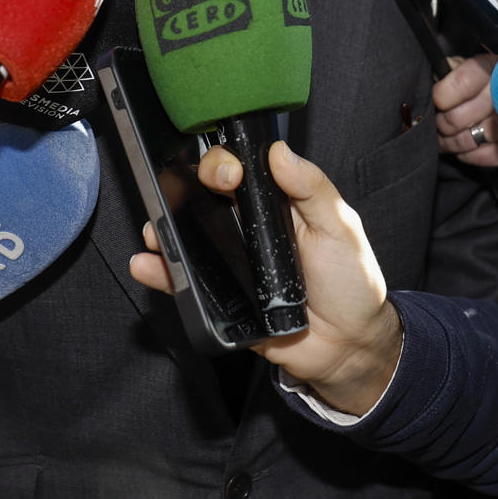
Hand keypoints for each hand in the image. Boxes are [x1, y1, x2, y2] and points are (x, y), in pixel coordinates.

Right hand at [130, 141, 402, 417]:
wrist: (348, 347)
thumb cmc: (351, 283)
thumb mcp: (340, 228)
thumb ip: (312, 188)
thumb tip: (279, 151)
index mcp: (275, 203)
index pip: (240, 168)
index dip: (225, 163)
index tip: (229, 174)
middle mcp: (247, 227)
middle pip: (204, 194)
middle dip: (185, 187)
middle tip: (186, 196)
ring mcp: (231, 261)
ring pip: (187, 235)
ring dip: (163, 227)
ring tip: (154, 231)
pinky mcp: (221, 296)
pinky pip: (185, 281)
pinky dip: (161, 272)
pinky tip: (146, 265)